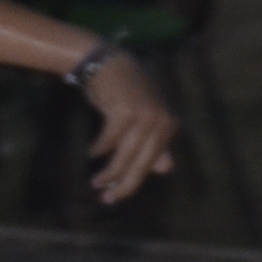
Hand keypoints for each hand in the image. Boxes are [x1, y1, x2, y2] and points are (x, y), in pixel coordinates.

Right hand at [80, 53, 177, 203]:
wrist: (107, 61)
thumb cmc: (125, 90)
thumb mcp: (144, 116)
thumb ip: (156, 143)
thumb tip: (165, 170)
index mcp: (169, 124)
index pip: (152, 162)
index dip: (134, 180)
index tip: (118, 194)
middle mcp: (161, 121)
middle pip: (141, 163)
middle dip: (123, 184)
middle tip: (107, 199)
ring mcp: (144, 116)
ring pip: (125, 155)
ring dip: (109, 171)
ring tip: (95, 183)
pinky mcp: (124, 112)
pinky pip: (110, 140)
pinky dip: (100, 148)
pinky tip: (92, 153)